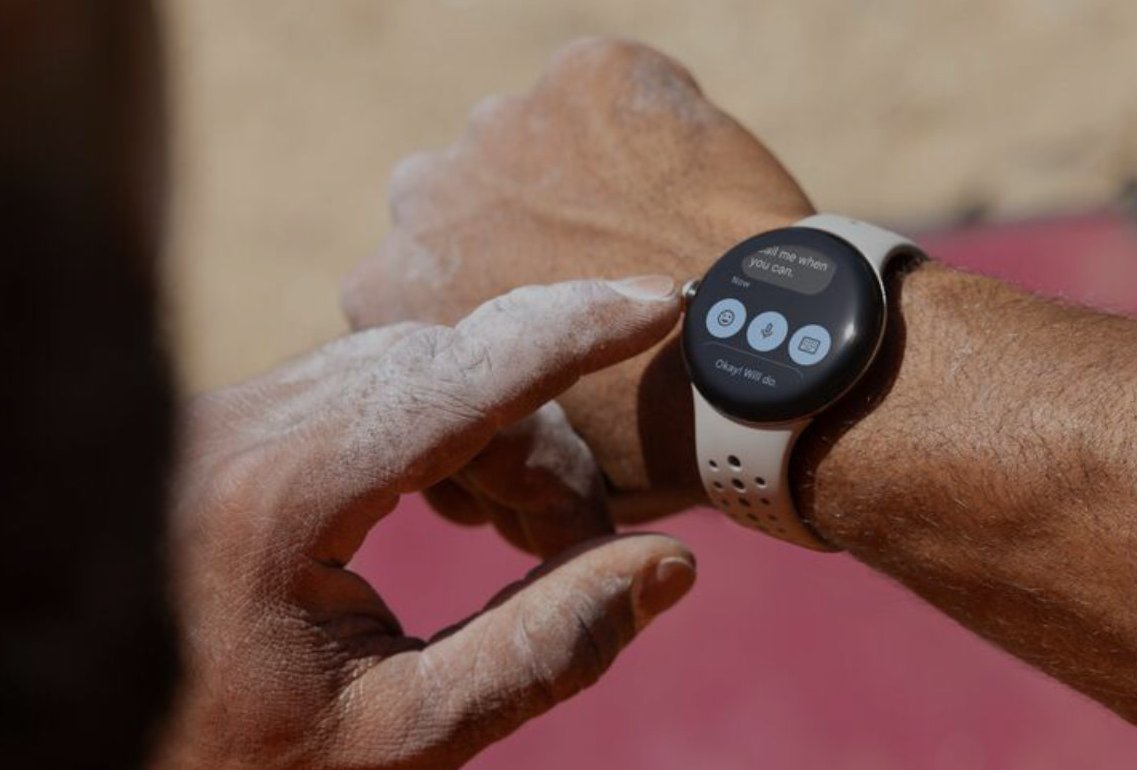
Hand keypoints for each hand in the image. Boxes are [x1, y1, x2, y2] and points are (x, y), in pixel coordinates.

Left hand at [154, 278, 695, 769]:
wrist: (96, 745)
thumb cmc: (243, 757)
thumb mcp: (402, 734)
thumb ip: (543, 650)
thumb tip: (666, 568)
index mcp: (284, 498)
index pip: (463, 377)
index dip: (573, 330)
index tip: (658, 304)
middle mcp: (245, 428)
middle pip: (448, 370)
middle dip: (542, 442)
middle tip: (582, 549)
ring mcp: (228, 417)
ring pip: (411, 370)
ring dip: (496, 434)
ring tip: (527, 542)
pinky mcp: (231, 427)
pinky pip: (365, 387)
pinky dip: (440, 428)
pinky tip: (456, 504)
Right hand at [342, 37, 812, 514]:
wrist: (751, 366)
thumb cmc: (643, 441)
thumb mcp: (525, 463)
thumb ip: (480, 415)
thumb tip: (485, 440)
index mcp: (386, 292)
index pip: (420, 275)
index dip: (485, 292)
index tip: (538, 308)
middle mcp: (422, 194)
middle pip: (465, 198)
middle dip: (514, 224)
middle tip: (597, 268)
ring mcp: (505, 124)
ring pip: (535, 140)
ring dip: (575, 174)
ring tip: (651, 227)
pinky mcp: (588, 75)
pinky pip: (613, 91)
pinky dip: (649, 124)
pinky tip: (691, 183)